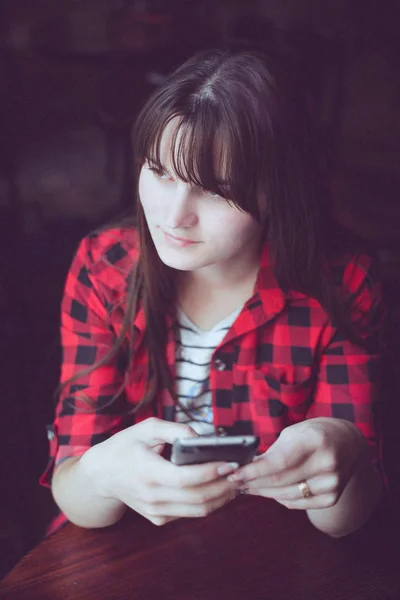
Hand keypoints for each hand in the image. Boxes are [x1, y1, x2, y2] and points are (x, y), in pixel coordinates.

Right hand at [80, 418, 239, 524]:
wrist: (101, 475)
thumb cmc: (125, 446)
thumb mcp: (146, 428)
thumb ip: (175, 430)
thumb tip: (202, 437)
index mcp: (148, 473)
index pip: (187, 479)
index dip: (212, 472)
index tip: (230, 461)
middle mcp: (152, 497)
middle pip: (198, 498)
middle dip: (225, 486)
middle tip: (241, 471)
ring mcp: (155, 512)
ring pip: (198, 511)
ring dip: (222, 498)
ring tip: (236, 481)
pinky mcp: (159, 519)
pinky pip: (190, 513)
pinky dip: (209, 502)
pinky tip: (219, 488)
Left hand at [229, 418, 368, 509]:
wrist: (348, 444)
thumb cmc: (315, 433)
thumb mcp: (295, 432)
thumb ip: (274, 451)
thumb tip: (248, 467)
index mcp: (316, 440)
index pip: (279, 462)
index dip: (254, 471)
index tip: (235, 474)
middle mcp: (327, 463)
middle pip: (281, 480)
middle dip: (254, 482)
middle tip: (236, 482)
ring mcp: (332, 483)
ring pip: (287, 495)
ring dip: (263, 493)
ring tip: (248, 487)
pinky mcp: (332, 497)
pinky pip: (298, 503)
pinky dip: (280, 498)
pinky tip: (268, 492)